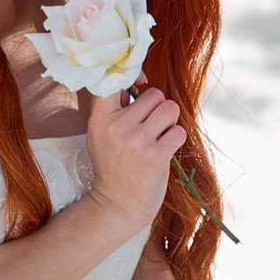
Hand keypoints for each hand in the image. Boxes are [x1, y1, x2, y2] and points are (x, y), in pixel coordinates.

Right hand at [86, 71, 185, 231]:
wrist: (116, 205)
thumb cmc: (113, 166)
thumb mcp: (100, 135)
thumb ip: (114, 108)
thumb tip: (137, 79)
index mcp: (100, 118)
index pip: (116, 80)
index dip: (133, 74)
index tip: (141, 81)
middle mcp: (117, 127)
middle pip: (154, 94)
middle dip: (159, 107)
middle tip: (153, 124)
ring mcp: (137, 142)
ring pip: (170, 108)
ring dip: (170, 121)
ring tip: (160, 134)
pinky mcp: (156, 156)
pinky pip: (178, 131)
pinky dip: (176, 138)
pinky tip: (165, 149)